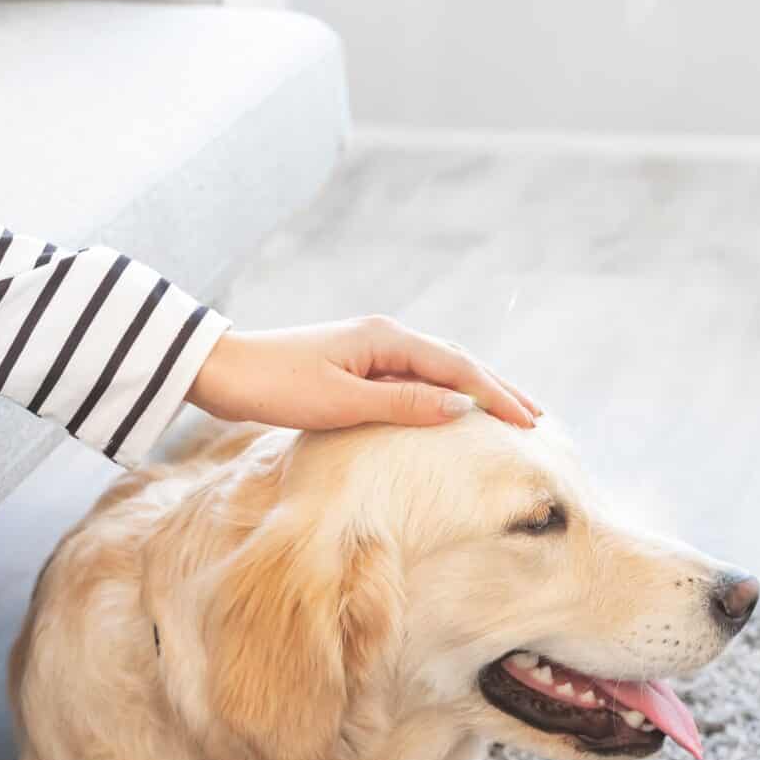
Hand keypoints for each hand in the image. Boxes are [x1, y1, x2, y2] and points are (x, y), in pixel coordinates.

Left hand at [186, 315, 540, 430]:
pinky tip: (451, 409)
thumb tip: (461, 406)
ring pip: (437, 367)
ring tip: (506, 411)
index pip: (458, 368)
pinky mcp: (356, 364)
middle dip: (497, 388)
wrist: (224, 372)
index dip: (496, 395)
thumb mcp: (343, 402)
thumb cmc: (277, 387)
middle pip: (456, 361)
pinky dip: (442, 392)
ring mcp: (371, 348)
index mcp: (387, 339)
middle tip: (536, 417)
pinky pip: (414, 377)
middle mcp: (385, 336)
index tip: (529, 423)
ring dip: (474, 389)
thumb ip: (403, 403)